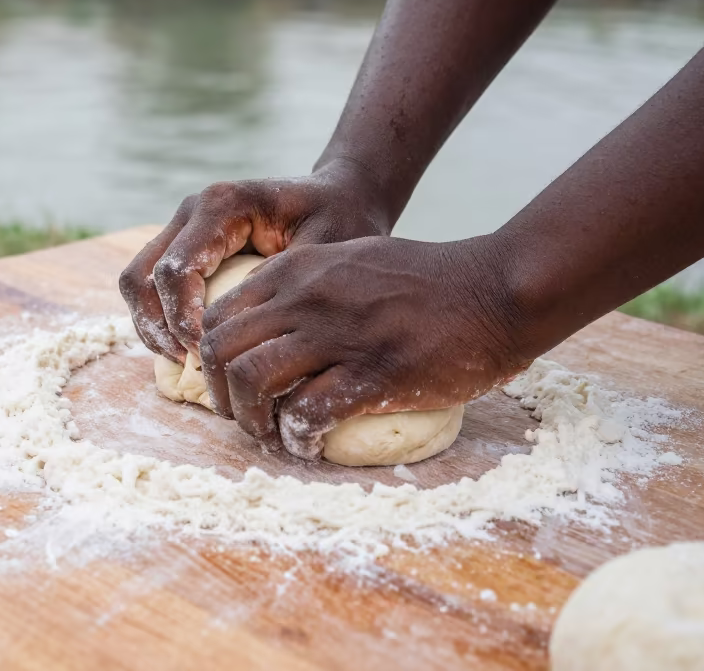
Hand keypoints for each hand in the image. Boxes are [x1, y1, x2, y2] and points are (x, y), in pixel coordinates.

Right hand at [119, 158, 394, 368]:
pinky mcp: (183, 245)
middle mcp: (192, 211)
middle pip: (141, 277)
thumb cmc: (339, 221)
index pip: (177, 271)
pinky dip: (159, 320)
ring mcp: (182, 227)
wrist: (339, 196)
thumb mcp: (326, 250)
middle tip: (191, 365)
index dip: (184, 321)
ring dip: (152, 327)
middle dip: (158, 328)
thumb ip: (286, 284)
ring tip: (185, 362)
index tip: (208, 356)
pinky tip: (188, 350)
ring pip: (136, 283)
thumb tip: (245, 332)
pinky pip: (151, 287)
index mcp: (222, 205)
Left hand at [198, 234, 531, 456]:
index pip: (216, 315)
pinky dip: (299, 438)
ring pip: (250, 380)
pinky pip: (307, 413)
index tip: (226, 383)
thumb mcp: (349, 260)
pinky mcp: (373, 372)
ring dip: (251, 421)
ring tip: (272, 436)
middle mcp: (305, 296)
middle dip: (219, 394)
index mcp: (295, 269)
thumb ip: (303, 283)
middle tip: (242, 417)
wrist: (494, 288)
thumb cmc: (424, 280)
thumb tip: (265, 322)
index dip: (208, 357)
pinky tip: (311, 444)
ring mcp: (337, 333)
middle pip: (219, 349)